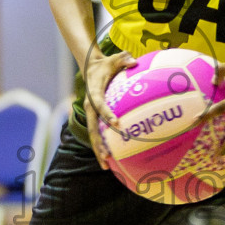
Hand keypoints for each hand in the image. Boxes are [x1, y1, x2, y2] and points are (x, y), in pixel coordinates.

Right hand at [83, 51, 137, 169]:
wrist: (90, 68)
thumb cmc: (106, 64)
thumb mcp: (114, 59)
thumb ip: (123, 58)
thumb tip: (134, 61)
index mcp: (94, 93)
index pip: (100, 106)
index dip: (107, 114)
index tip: (117, 124)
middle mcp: (90, 106)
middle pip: (92, 128)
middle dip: (99, 144)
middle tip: (107, 157)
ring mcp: (91, 114)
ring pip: (93, 135)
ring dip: (98, 150)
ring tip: (106, 166)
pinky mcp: (94, 118)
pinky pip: (97, 133)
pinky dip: (102, 146)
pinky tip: (111, 160)